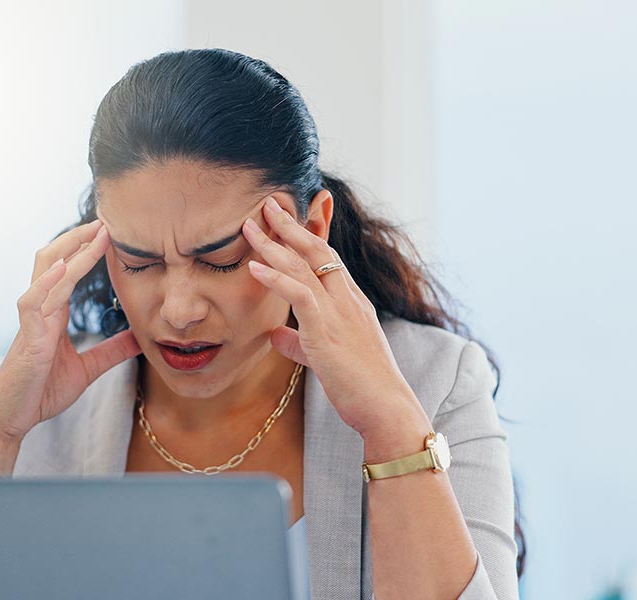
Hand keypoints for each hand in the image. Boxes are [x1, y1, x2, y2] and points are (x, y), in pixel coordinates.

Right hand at [0, 219, 140, 441]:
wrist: (12, 419)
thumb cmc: (41, 392)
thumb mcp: (87, 370)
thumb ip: (111, 352)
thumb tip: (140, 338)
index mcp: (54, 313)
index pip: (69, 269)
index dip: (87, 248)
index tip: (112, 231)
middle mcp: (41, 309)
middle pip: (55, 259)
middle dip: (79, 238)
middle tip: (107, 220)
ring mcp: (32, 320)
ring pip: (47, 272)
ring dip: (72, 250)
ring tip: (95, 233)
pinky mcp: (27, 337)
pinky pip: (33, 302)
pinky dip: (48, 283)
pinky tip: (65, 267)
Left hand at [241, 195, 424, 436]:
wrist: (386, 409)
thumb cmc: (361, 387)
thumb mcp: (325, 359)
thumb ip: (300, 343)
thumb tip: (275, 335)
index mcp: (350, 303)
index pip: (327, 258)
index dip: (307, 233)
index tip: (287, 215)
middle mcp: (347, 300)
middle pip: (316, 250)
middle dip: (290, 224)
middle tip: (267, 203)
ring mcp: (339, 312)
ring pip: (305, 266)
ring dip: (274, 243)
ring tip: (250, 225)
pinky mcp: (327, 331)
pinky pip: (299, 295)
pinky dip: (275, 278)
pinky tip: (254, 267)